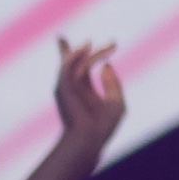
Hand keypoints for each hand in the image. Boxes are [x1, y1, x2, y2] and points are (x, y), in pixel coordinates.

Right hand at [50, 35, 125, 155]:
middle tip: (92, 40)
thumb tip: (106, 65)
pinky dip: (77, 56)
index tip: (88, 42)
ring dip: (85, 52)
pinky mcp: (63, 87)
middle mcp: (72, 87)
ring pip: (73, 62)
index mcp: (83, 90)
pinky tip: (89, 48)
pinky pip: (67, 67)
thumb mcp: (115, 102)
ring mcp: (66, 86)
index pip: (79, 68)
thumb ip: (111, 83)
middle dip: (70, 49)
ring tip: (105, 45)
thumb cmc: (103, 126)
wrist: (90, 139)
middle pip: (68, 62)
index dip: (80, 54)